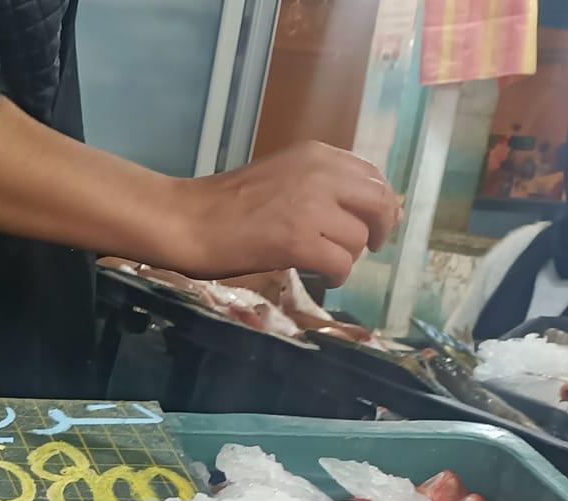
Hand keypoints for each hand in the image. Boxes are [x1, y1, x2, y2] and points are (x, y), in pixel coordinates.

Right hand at [150, 142, 400, 284]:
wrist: (187, 220)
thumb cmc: (224, 203)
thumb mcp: (280, 176)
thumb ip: (318, 185)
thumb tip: (357, 211)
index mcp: (316, 155)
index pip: (371, 176)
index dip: (380, 203)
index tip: (374, 223)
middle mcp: (320, 174)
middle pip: (378, 203)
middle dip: (381, 229)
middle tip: (370, 248)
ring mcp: (310, 207)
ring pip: (359, 238)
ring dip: (348, 256)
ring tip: (327, 264)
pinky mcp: (299, 241)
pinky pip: (341, 263)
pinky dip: (337, 275)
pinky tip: (322, 277)